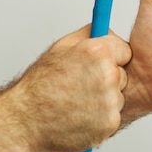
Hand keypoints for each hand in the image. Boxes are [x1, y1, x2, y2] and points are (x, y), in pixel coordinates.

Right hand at [9, 25, 130, 151]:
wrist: (26, 121)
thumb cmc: (41, 86)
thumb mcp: (62, 47)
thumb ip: (90, 34)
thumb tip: (105, 30)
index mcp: (97, 52)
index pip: (125, 50)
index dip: (111, 58)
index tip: (98, 65)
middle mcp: (108, 74)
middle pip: (123, 74)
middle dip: (108, 79)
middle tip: (82, 85)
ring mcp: (110, 100)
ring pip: (119, 95)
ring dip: (105, 98)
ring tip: (78, 101)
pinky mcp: (110, 122)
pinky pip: (114, 114)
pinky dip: (101, 117)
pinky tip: (81, 115)